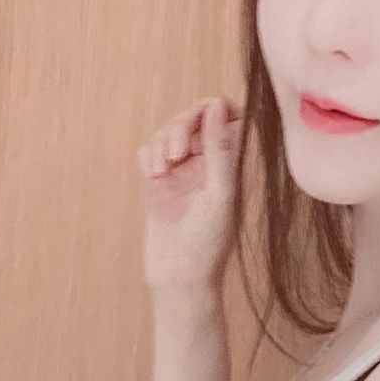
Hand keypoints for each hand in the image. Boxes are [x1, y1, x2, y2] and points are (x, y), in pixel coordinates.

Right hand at [136, 96, 244, 297]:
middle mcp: (208, 162)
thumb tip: (216, 105)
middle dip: (180, 127)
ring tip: (161, 169)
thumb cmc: (209, 241)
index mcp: (231, 162)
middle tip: (174, 152)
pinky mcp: (159, 180)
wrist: (180, 275)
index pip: (227, 116)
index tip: (202, 119)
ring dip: (161, 142)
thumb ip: (220, 148)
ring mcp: (182, 170)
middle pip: (193, 118)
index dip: (212, 109)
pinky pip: (149, 150)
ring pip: (168, 132)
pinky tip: (153, 174)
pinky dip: (148, 155)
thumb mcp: (219, 192)